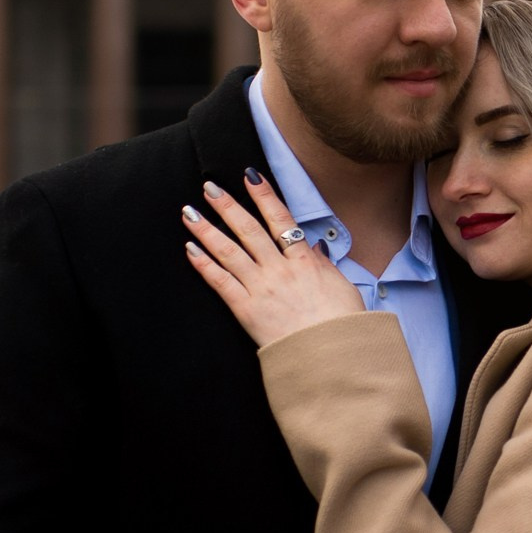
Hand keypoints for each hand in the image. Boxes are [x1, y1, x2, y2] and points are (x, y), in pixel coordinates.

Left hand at [183, 172, 365, 346]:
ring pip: (229, 252)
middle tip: (209, 187)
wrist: (332, 357)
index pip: (281, 219)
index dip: (264, 195)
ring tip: (189, 214)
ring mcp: (261, 288)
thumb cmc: (342, 325)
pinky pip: (221, 282)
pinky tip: (190, 250)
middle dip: (227, 206)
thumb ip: (322, 265)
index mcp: (305, 262)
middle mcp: (280, 270)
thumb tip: (313, 246)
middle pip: (249, 230)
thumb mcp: (341, 287)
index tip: (250, 176)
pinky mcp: (246, 310)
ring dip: (207, 230)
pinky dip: (204, 265)